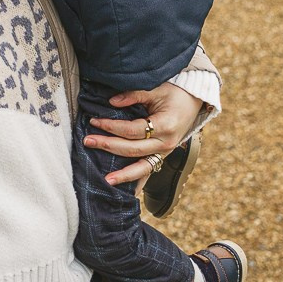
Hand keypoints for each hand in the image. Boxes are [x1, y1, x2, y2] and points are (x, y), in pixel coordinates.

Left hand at [84, 81, 204, 185]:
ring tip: (106, 181)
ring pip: (142, 167)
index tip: (94, 121)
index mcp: (165, 125)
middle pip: (133, 149)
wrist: (194, 101)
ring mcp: (166, 152)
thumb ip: (134, 95)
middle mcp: (166, 143)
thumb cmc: (175, 93)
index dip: (112, 126)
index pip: (132, 130)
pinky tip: (129, 192)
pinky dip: (139, 181)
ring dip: (123, 175)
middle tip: (88, 141)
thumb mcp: (157, 88)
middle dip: (108, 146)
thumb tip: (111, 102)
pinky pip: (149, 170)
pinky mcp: (163, 156)